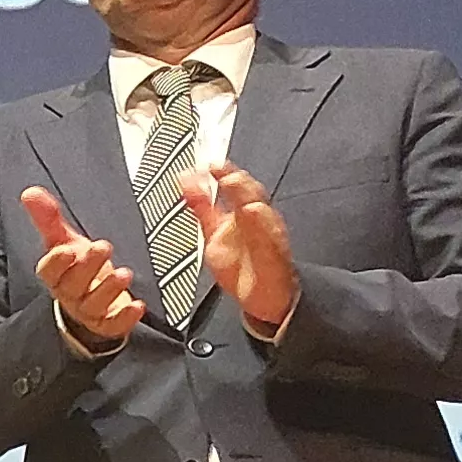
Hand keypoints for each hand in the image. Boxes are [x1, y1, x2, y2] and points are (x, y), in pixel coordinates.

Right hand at [19, 185, 143, 350]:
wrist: (90, 299)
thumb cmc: (76, 267)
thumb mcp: (63, 240)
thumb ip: (48, 218)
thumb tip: (30, 192)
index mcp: (55, 275)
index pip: (49, 271)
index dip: (57, 261)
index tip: (68, 249)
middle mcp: (69, 294)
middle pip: (74, 284)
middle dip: (88, 266)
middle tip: (104, 247)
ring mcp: (87, 311)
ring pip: (94, 304)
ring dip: (109, 290)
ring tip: (124, 274)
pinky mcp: (106, 324)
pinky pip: (113, 325)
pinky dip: (125, 317)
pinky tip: (137, 305)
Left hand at [182, 163, 296, 334]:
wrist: (262, 297)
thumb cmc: (241, 264)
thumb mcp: (213, 232)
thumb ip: (201, 207)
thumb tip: (186, 180)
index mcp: (244, 214)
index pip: (237, 187)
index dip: (225, 173)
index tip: (209, 163)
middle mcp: (260, 221)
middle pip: (253, 194)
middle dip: (238, 181)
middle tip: (222, 171)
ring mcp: (269, 237)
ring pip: (262, 212)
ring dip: (248, 197)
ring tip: (233, 183)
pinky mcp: (275, 257)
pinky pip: (270, 239)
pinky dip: (261, 225)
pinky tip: (251, 212)